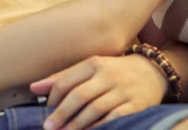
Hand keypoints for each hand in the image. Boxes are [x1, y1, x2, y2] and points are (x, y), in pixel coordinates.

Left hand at [30, 55, 167, 129]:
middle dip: (61, 114)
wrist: (153, 71)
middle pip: (79, 96)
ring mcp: (122, 90)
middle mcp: (108, 75)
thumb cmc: (114, 70)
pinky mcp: (135, 106)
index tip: (45, 110)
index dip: (53, 97)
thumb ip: (63, 77)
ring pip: (95, 109)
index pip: (67, 81)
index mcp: (94, 63)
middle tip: (49, 127)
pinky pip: (114, 119)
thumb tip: (34, 88)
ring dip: (77, 124)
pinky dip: (99, 127)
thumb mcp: (90, 67)